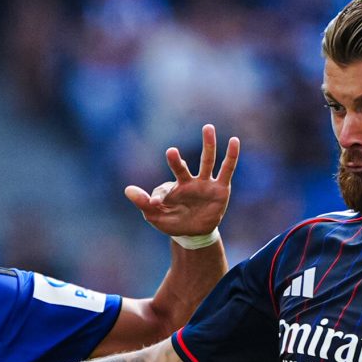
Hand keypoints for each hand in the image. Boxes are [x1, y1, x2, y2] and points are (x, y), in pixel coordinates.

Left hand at [127, 123, 239, 240]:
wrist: (195, 233)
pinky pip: (227, 170)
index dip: (157, 197)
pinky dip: (231, 156)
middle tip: (170, 151)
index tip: (154, 205)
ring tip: (207, 127)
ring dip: (208, 144)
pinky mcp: (221, 189)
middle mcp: (190, 183)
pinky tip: (234, 141)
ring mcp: (206, 185)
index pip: (164, 190)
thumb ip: (143, 203)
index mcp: (174, 189)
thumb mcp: (156, 216)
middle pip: (183, 167)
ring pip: (207, 161)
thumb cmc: (173, 222)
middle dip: (177, 160)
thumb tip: (127, 189)